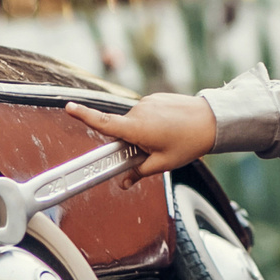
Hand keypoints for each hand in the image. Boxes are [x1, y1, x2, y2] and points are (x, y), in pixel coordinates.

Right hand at [66, 95, 216, 184]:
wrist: (212, 120)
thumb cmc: (188, 143)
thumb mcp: (162, 164)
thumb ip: (138, 172)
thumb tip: (123, 182)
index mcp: (136, 127)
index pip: (103, 122)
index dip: (83, 115)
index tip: (68, 108)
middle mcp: (138, 111)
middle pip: (121, 129)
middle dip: (130, 141)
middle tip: (152, 150)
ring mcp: (147, 102)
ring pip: (135, 121)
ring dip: (143, 131)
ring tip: (166, 138)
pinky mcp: (155, 97)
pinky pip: (146, 112)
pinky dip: (152, 121)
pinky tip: (169, 128)